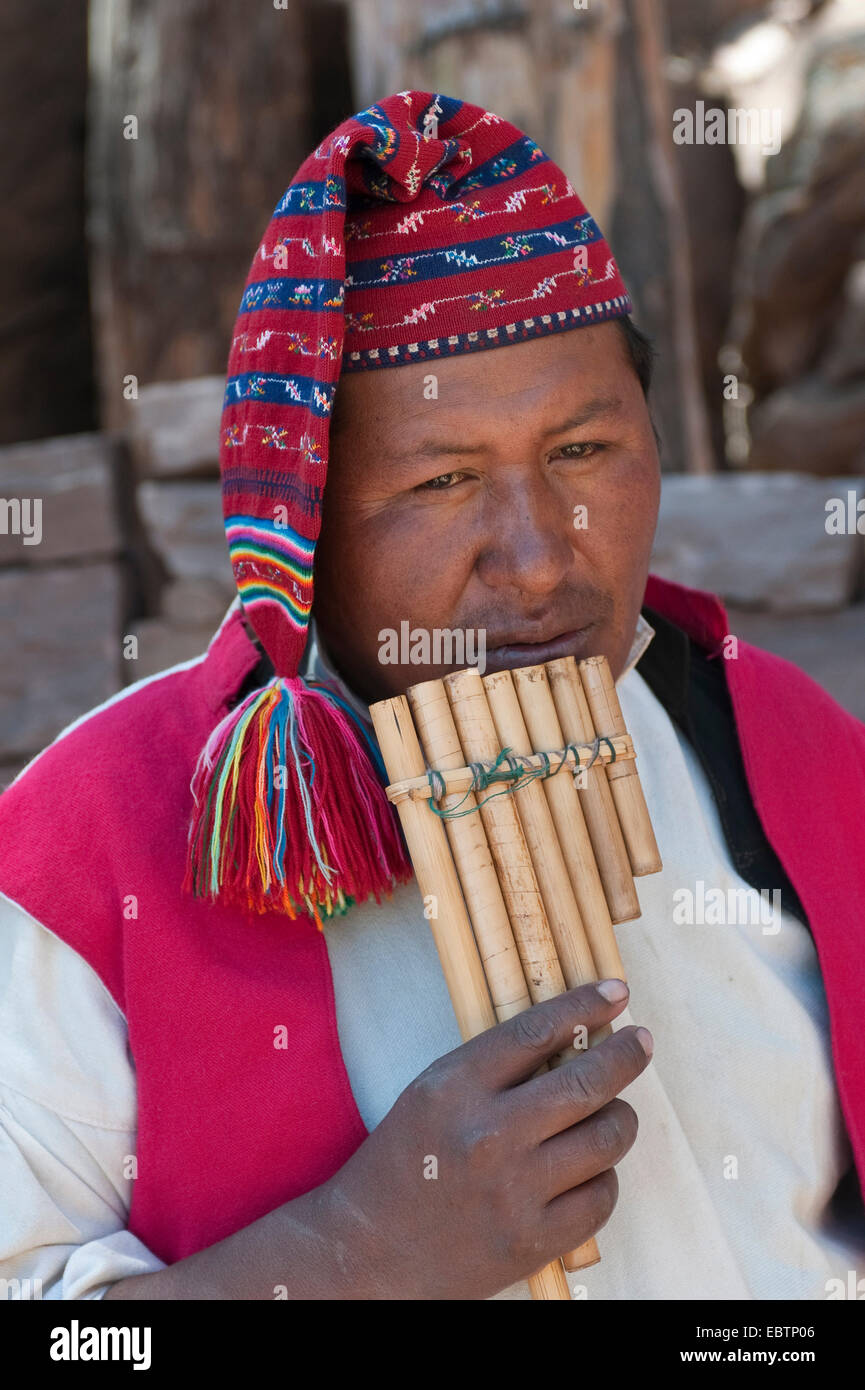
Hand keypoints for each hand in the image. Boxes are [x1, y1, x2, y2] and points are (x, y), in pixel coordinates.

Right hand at [320, 979, 650, 1298]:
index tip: (615, 991)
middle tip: (641, 1043)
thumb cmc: (403, 1163)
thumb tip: (574, 1038)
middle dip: (627, 1055)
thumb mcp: (432, 1093)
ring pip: (606, 1137)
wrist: (369, 1251)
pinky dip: (605, 1177)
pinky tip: (589, 1169)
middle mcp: (489, 1135)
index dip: (585, 1004)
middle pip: (587, 1081)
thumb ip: (494, 1066)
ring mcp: (515, 1191)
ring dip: (619, 1118)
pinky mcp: (534, 1241)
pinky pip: (602, 1196)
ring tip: (612, 1113)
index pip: (538, 1030)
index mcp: (455, 1088)